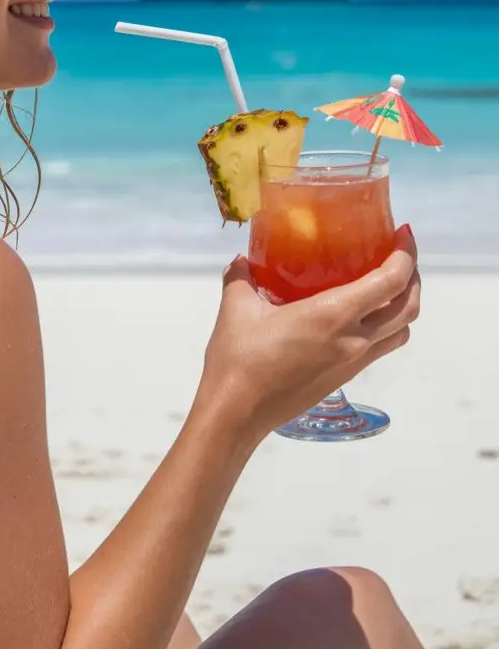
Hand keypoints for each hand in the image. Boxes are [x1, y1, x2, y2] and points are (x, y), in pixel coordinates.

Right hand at [196, 225, 418, 449]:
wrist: (237, 414)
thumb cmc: (238, 359)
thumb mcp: (236, 308)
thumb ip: (242, 276)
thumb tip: (242, 260)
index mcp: (333, 316)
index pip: (390, 282)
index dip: (406, 256)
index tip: (403, 233)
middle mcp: (354, 340)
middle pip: (408, 307)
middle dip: (413, 277)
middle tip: (399, 254)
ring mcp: (353, 362)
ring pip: (400, 331)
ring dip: (404, 304)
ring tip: (387, 283)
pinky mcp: (345, 377)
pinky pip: (381, 346)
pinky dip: (386, 325)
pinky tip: (359, 313)